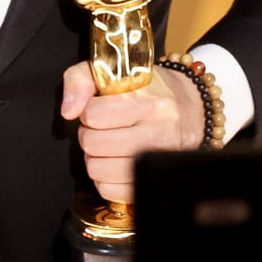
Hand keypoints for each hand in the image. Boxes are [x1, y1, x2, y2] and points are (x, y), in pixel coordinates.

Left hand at [59, 61, 203, 203]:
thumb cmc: (149, 89)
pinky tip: (115, 163)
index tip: (100, 108)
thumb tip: (68, 111)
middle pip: (93, 143)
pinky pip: (110, 191)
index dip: (88, 111)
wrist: (193, 109)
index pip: (92, 114)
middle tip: (102, 129)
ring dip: (95, 159)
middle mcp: (159, 128)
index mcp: (148, 97)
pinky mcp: (156, 180)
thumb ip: (81, 78)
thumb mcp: (117, 71)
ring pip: (98, 170)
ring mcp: (160, 158)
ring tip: (108, 146)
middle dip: (89, 135)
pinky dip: (106, 180)